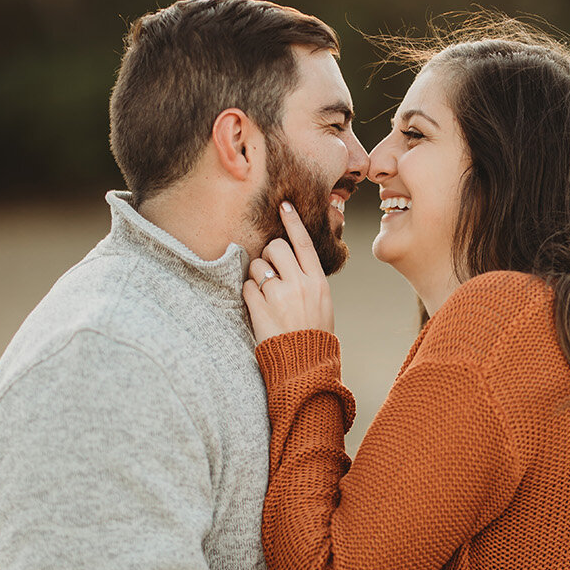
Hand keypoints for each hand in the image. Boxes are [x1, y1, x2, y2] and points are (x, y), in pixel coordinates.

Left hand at [243, 202, 334, 344]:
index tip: (284, 204)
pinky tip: (258, 308)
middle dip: (268, 254)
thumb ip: (308, 279)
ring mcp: (279, 296)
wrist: (305, 365)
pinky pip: (246, 287)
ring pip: (257, 266)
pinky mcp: (260, 309)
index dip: (293, 221)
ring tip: (266, 296)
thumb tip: (290, 257)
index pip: (303, 243)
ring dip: (256, 276)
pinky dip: (249, 294)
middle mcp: (300, 284)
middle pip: (276, 248)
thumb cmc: (314, 333)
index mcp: (317, 282)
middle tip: (270, 270)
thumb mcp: (322, 302)